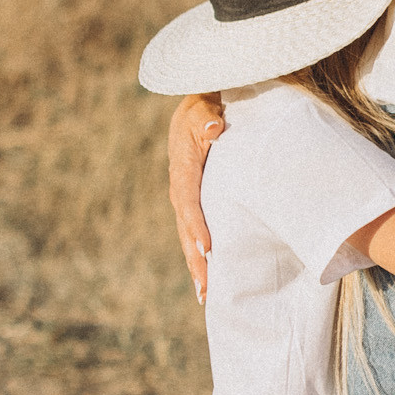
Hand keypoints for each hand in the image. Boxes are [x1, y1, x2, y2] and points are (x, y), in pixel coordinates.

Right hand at [166, 94, 226, 303]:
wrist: (202, 101)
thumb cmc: (208, 102)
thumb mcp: (206, 103)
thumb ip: (207, 116)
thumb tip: (213, 129)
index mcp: (183, 164)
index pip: (187, 199)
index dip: (196, 224)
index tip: (207, 248)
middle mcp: (181, 185)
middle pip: (185, 227)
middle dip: (194, 258)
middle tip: (206, 288)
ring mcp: (186, 194)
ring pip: (188, 233)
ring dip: (196, 263)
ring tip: (206, 293)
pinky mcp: (196, 200)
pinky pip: (196, 229)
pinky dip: (200, 253)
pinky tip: (210, 276)